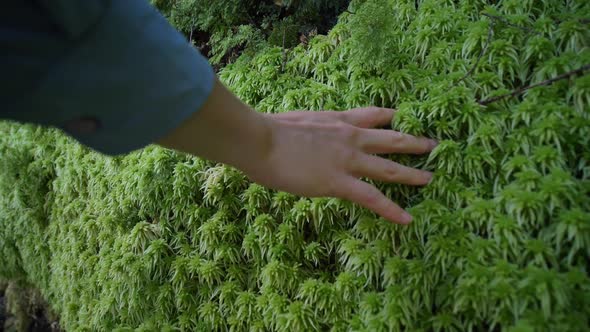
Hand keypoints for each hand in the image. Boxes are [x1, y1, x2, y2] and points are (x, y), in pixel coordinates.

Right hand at [244, 107, 436, 224]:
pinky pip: (372, 198)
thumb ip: (315, 126)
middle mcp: (350, 137)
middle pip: (392, 139)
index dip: (394, 118)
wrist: (259, 139)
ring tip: (431, 179)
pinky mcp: (338, 182)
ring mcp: (347, 160)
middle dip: (415, 143)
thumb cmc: (269, 129)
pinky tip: (407, 220)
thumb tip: (315, 134)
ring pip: (389, 168)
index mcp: (339, 120)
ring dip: (413, 174)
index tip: (407, 120)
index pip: (374, 115)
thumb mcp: (299, 119)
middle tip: (435, 146)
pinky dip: (391, 210)